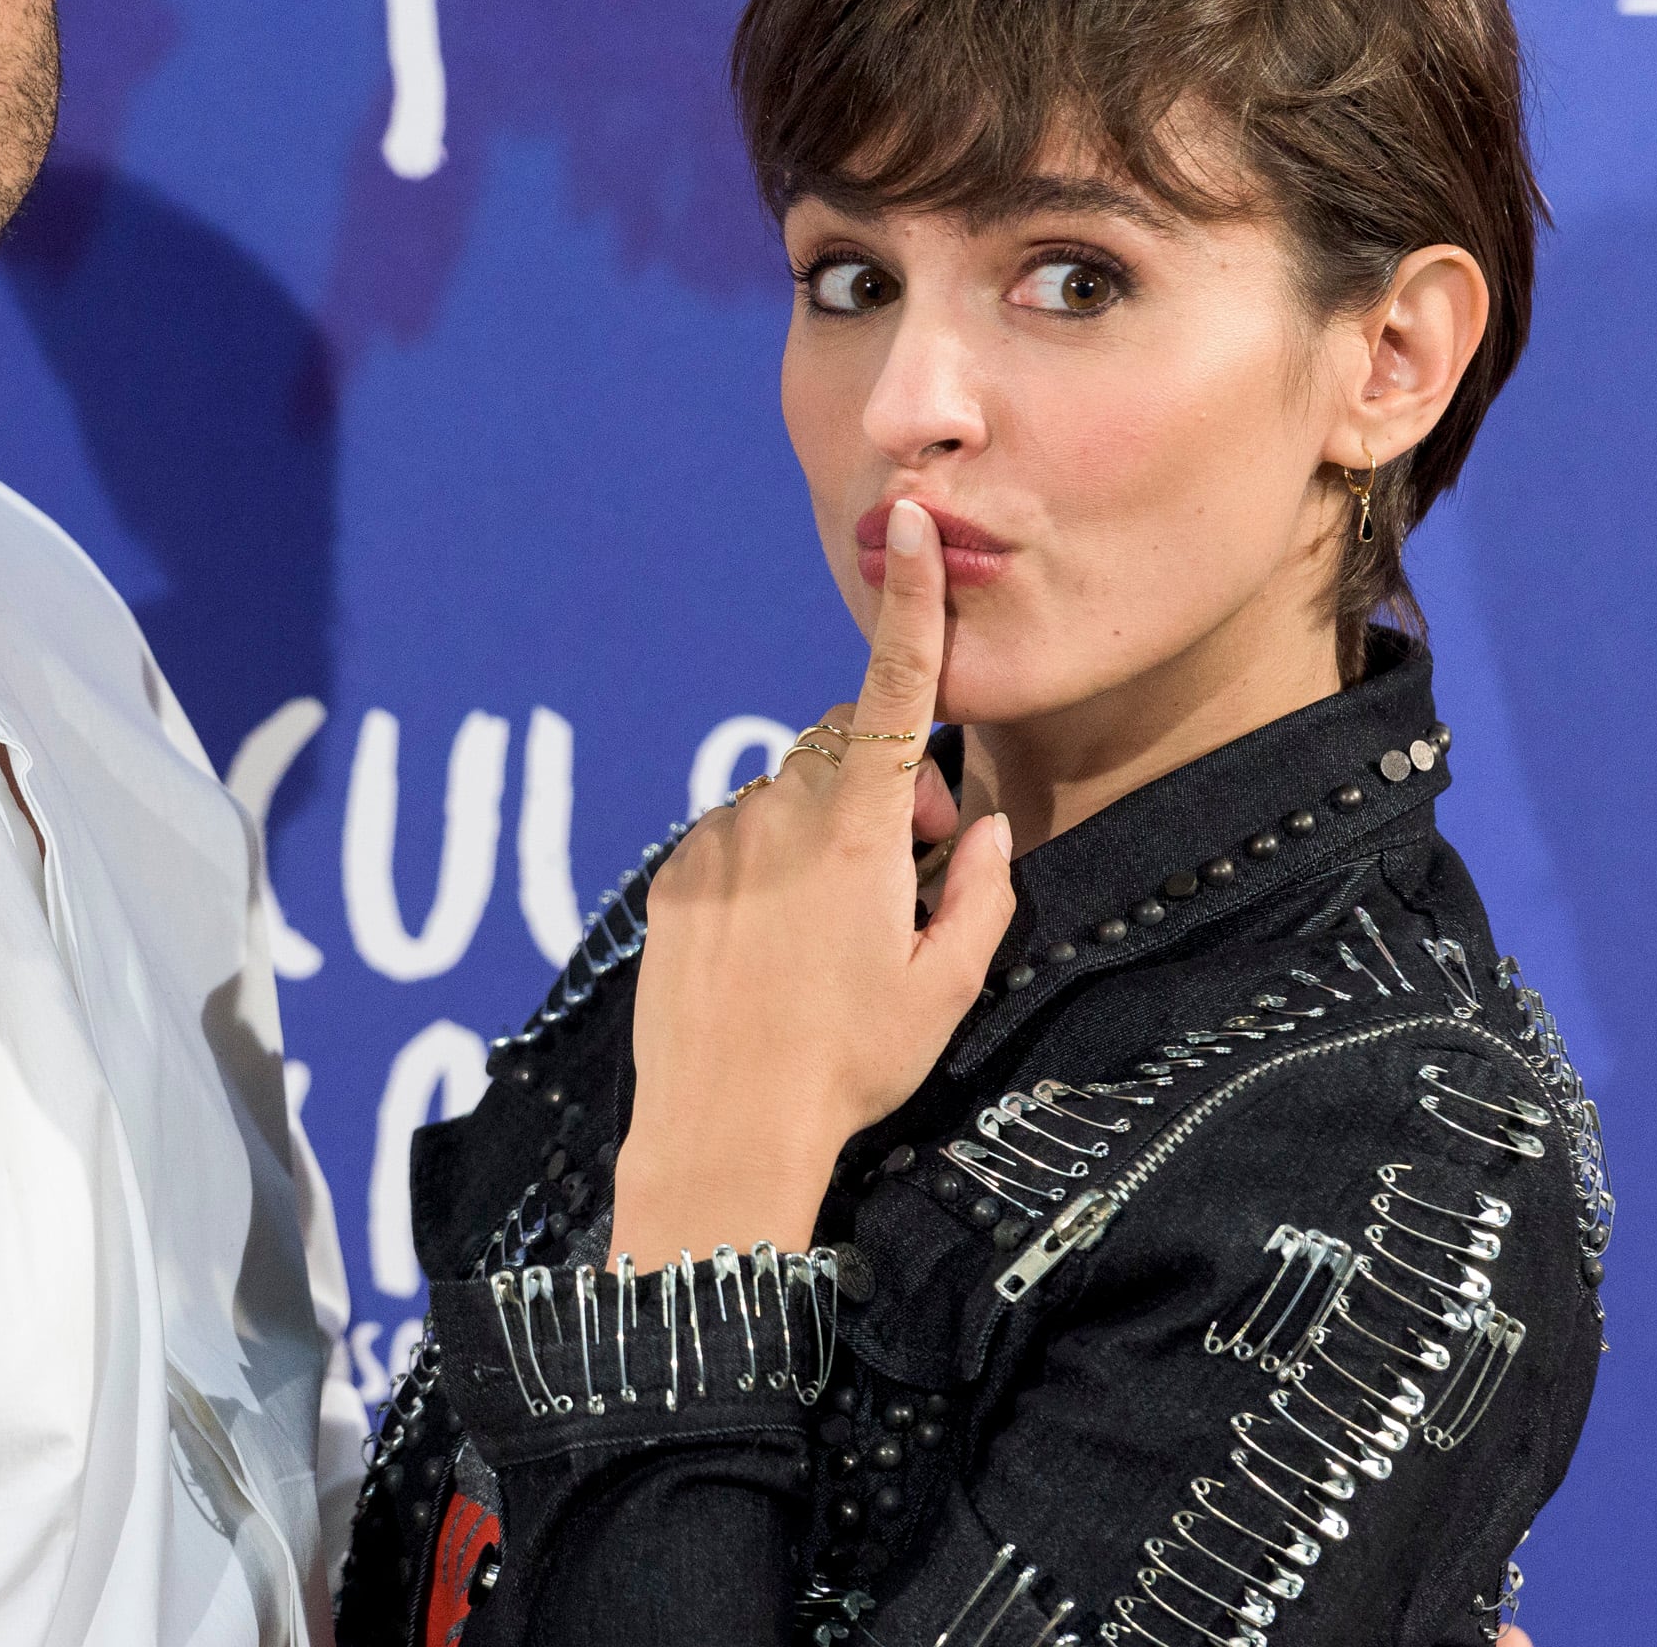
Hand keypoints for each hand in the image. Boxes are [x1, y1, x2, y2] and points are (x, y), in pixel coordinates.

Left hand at [611, 498, 1018, 1263]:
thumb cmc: (849, 1066)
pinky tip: (772, 945)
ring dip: (819, 829)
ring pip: (784, 797)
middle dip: (881, 781)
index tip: (910, 524)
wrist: (721, 1131)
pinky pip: (732, 837)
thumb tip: (984, 829)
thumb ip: (977, 895)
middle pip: (838, 749)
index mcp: (856, 832)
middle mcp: (778, 818)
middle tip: (909, 862)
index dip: (909, 606)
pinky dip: (763, 864)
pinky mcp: (673, 877)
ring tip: (831, 927)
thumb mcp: (944, 990)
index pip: (891, 693)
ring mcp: (716, 844)